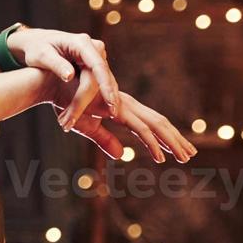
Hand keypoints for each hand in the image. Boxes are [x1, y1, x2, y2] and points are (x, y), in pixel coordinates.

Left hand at [5, 28, 120, 127]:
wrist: (38, 43)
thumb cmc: (37, 48)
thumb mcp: (41, 55)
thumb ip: (55, 64)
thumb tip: (70, 76)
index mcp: (82, 43)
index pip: (98, 66)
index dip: (104, 86)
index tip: (110, 104)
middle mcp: (94, 49)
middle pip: (99, 80)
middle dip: (88, 104)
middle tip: (70, 123)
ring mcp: (96, 58)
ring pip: (100, 86)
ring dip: (88, 107)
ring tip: (67, 123)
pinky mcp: (94, 68)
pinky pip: (97, 87)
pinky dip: (89, 103)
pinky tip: (77, 117)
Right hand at [44, 74, 196, 162]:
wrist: (51, 85)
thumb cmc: (65, 103)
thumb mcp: (87, 127)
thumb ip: (105, 140)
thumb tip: (122, 155)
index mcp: (123, 108)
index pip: (151, 124)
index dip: (167, 137)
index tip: (180, 150)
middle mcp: (127, 105)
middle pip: (159, 123)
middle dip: (177, 139)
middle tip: (191, 155)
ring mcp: (123, 106)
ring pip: (155, 125)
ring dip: (172, 142)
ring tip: (185, 157)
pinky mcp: (116, 111)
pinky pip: (139, 129)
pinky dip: (152, 143)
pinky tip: (160, 156)